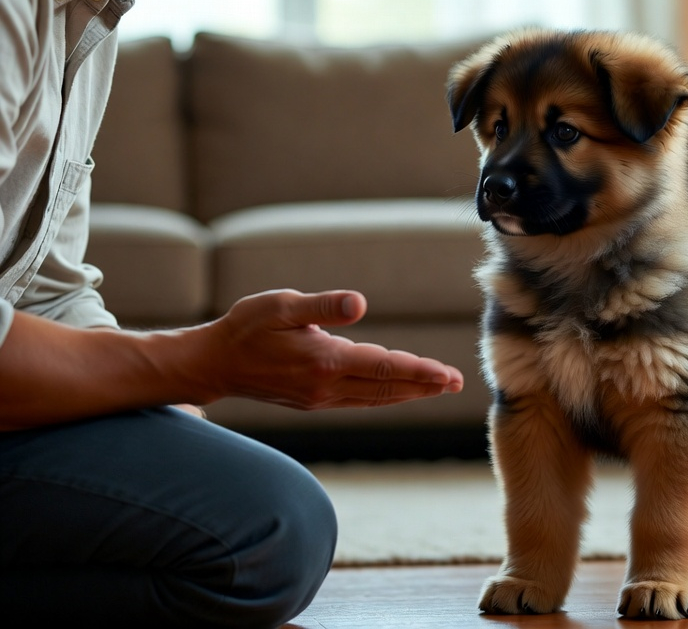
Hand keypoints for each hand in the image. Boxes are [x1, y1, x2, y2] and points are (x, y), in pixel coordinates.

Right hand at [200, 289, 463, 409]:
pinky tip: (398, 391)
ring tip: (438, 387)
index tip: (447, 375)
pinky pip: (360, 400)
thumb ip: (323, 305)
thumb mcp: (282, 305)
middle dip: (424, 385)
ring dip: (409, 392)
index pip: (383, 367)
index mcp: (323, 361)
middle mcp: (326, 386)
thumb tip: (360, 304)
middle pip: (386, 387)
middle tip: (456, 382)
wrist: (214, 363)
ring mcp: (320, 398)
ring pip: (376, 397)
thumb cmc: (247, 327)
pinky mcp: (313, 400)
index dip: (418, 371)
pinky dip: (386, 396)